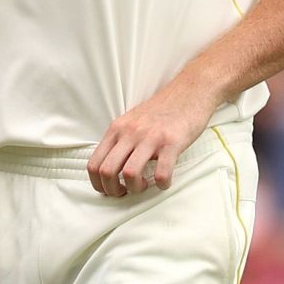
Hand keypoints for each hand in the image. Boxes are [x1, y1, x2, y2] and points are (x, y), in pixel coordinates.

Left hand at [88, 77, 217, 197]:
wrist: (189, 91)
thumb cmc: (161, 110)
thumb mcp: (131, 121)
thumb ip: (120, 140)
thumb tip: (110, 168)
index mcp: (117, 129)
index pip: (94, 163)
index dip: (98, 184)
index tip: (109, 190)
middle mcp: (130, 132)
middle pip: (107, 171)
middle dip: (113, 191)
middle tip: (125, 193)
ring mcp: (150, 137)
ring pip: (130, 174)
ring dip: (136, 189)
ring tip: (145, 185)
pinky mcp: (172, 143)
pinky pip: (161, 173)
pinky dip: (162, 184)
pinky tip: (164, 181)